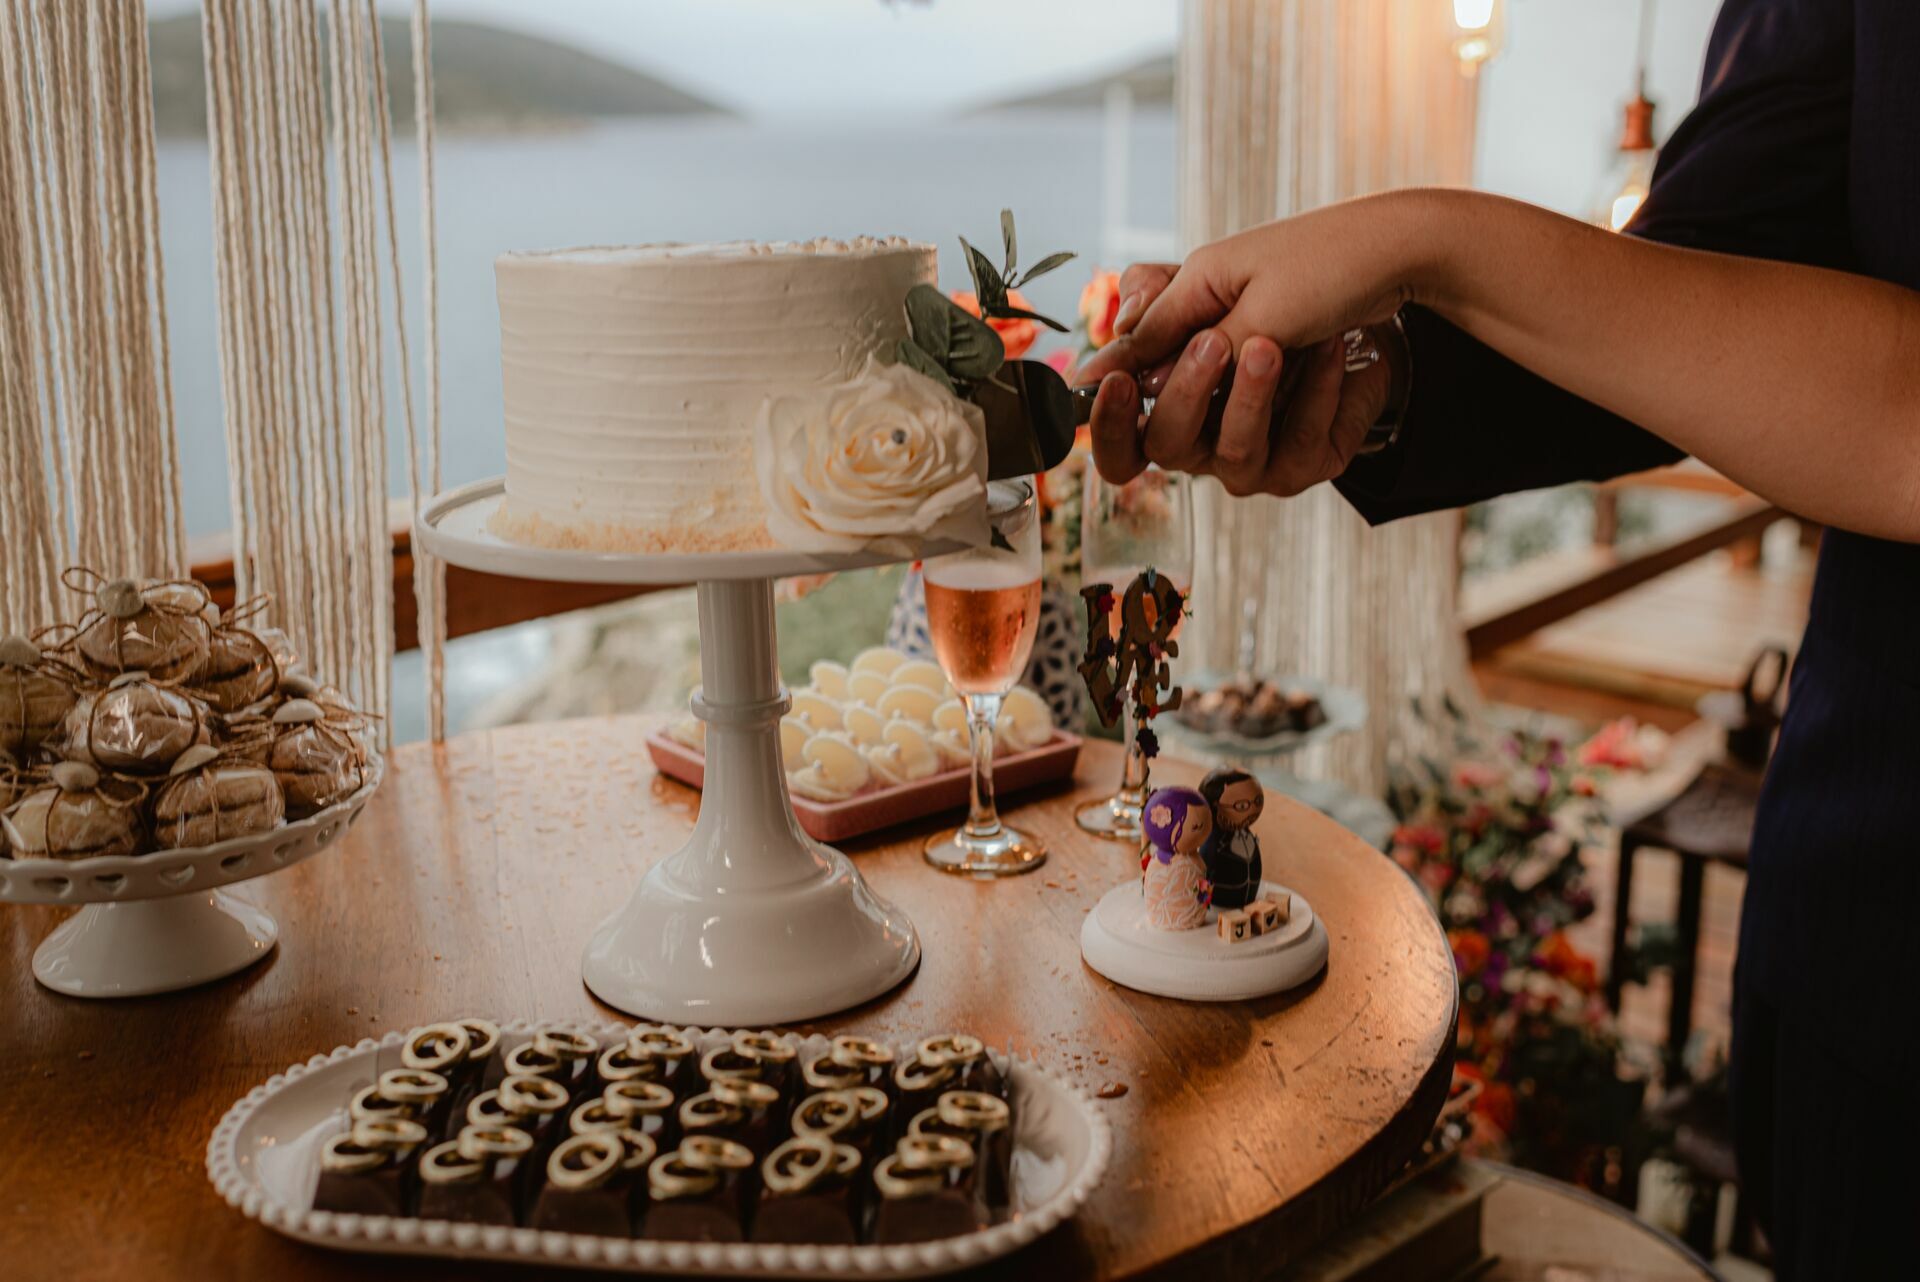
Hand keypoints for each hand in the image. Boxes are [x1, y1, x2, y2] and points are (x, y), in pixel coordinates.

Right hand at [1075, 196, 1414, 495]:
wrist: (1392, 267)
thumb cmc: (1302, 265)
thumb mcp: (1221, 277)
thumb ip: (1164, 326)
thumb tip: (1109, 359)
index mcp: (1171, 376)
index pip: (1118, 429)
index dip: (1108, 418)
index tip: (1120, 386)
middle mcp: (1207, 417)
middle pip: (1168, 444)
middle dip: (1188, 394)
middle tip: (1219, 343)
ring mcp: (1257, 439)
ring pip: (1234, 449)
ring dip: (1256, 396)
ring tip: (1277, 344)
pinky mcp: (1305, 449)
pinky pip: (1301, 443)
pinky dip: (1320, 394)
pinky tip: (1337, 351)